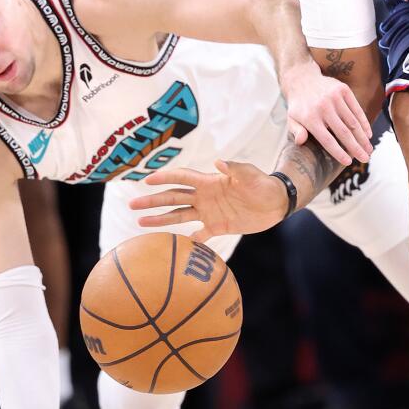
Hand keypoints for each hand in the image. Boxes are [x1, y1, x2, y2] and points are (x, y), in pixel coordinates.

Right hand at [129, 160, 288, 240]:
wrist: (275, 203)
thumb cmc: (262, 185)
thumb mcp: (249, 175)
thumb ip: (234, 169)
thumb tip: (218, 161)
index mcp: (209, 182)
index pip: (181, 178)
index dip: (164, 178)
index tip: (146, 181)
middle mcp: (204, 197)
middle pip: (173, 197)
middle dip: (153, 201)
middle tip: (133, 205)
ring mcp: (209, 212)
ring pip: (179, 216)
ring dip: (161, 219)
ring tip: (140, 223)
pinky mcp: (217, 226)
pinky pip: (198, 235)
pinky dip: (187, 241)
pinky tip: (172, 247)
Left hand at [280, 61, 371, 164]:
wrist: (302, 78)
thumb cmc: (299, 105)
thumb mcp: (291, 119)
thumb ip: (296, 131)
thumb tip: (300, 141)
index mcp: (310, 118)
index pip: (327, 140)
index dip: (339, 152)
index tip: (348, 162)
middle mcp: (323, 107)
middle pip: (343, 132)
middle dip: (356, 148)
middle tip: (365, 159)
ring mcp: (334, 97)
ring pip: (352, 122)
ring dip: (362, 137)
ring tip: (369, 149)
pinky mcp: (343, 90)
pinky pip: (356, 109)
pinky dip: (363, 122)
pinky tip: (368, 134)